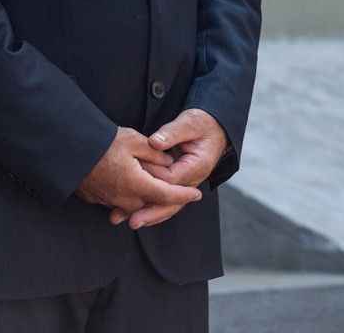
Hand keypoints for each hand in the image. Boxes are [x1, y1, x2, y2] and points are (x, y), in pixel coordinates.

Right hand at [75, 127, 200, 228]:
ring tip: (155, 185)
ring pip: (135, 204)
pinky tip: (131, 184)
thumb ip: (154, 153)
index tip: (197, 195)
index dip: (184, 195)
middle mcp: (124, 198)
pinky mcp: (96, 199)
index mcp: (136, 184)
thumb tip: (167, 161)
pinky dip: (130, 196)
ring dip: (147, 197)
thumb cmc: (100, 143)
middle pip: (152, 203)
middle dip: (166, 197)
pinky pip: (119, 202)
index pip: (166, 195)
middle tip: (181, 189)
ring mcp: (109, 201)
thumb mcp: (133, 140)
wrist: (67, 151)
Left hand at [103, 109, 230, 230]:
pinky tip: (134, 213)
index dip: (152, 177)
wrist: (214, 128)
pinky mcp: (179, 184)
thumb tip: (153, 143)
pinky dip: (151, 207)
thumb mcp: (189, 122)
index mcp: (198, 165)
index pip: (172, 178)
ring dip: (149, 215)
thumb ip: (172, 132)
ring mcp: (187, 184)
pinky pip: (166, 200)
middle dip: (151, 212)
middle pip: (172, 202)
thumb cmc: (202, 123)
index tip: (133, 176)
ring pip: (169, 206)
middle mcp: (194, 180)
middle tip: (133, 221)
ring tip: (129, 221)